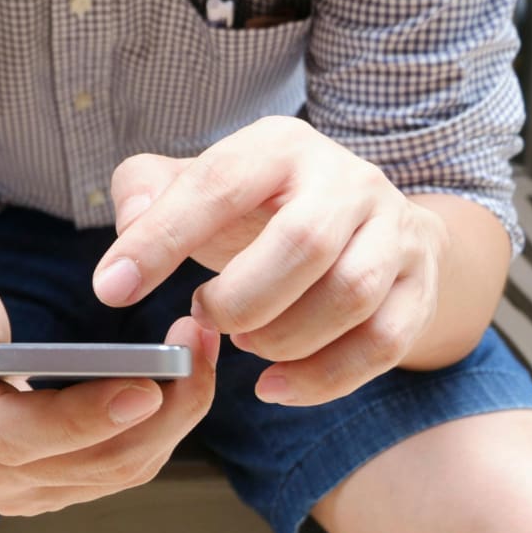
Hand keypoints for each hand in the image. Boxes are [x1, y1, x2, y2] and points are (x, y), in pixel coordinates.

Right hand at [0, 258, 219, 515]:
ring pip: (123, 468)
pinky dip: (165, 424)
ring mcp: (31, 489)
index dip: (86, 418)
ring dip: (177, 415)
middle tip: (198, 342)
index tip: (147, 386)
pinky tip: (185, 376)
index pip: (24, 436)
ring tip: (201, 348)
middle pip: (95, 461)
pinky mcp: (62, 485)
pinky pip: (126, 465)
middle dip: (164, 407)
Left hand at [93, 116, 449, 406]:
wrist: (361, 220)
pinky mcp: (419, 284)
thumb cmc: (257, 207)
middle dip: (240, 298)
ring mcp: (393, 230)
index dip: (161, 239)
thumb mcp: (197, 183)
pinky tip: (275, 386)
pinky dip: (324, 378)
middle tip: (203, 316)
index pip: (217, 186)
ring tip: (244, 340)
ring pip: (350, 295)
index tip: (112, 289)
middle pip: (302, 243)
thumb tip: (129, 227)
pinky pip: (384, 342)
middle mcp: (346, 179)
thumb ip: (145, 191)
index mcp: (278, 146)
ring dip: (283, 337)